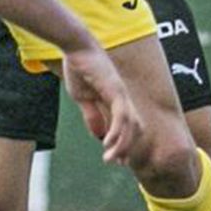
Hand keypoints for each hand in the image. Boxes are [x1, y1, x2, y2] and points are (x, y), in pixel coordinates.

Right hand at [59, 43, 141, 164]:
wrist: (75, 47)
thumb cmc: (78, 68)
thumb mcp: (83, 98)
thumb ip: (92, 115)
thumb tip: (99, 135)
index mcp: (116, 100)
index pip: (127, 126)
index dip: (124, 143)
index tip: (117, 159)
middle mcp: (123, 98)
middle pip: (135, 128)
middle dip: (128, 147)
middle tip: (119, 163)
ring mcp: (121, 94)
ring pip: (131, 126)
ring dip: (122, 145)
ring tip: (110, 159)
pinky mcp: (115, 90)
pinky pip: (122, 116)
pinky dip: (118, 132)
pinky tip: (108, 144)